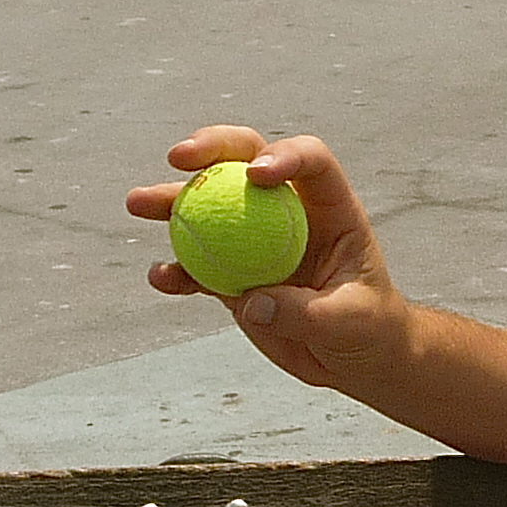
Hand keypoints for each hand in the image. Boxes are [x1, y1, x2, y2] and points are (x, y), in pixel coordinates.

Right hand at [126, 129, 406, 395]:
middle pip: (246, 160)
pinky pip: (198, 265)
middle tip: (178, 156)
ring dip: (171, 200)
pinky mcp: (233, 273)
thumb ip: (305, 312)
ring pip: (209, 205)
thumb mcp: (350, 322)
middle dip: (211, 148)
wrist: (354, 358)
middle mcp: (287, 211)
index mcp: (330, 207)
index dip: (284, 155)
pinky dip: (177, 270)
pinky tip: (160, 278)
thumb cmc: (369, 328)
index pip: (310, 161)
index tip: (256, 175)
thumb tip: (251, 302)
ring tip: (138, 203)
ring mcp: (255, 238)